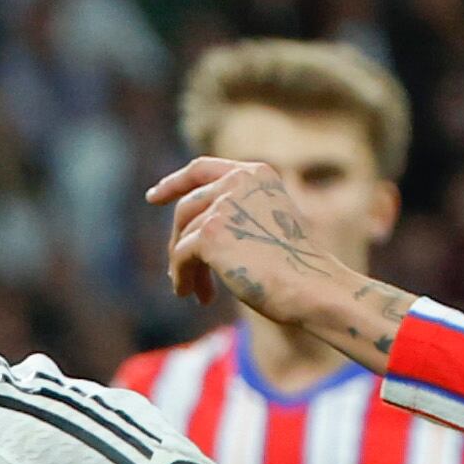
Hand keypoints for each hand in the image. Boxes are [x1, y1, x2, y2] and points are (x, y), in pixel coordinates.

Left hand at [147, 154, 299, 309]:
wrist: (310, 287)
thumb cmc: (294, 267)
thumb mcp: (266, 226)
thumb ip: (233, 216)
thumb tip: (185, 235)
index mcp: (256, 174)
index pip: (202, 168)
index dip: (174, 182)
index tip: (153, 197)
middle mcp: (239, 181)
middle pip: (186, 208)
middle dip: (180, 242)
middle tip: (180, 274)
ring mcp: (223, 204)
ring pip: (182, 235)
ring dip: (184, 266)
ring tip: (193, 291)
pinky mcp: (210, 232)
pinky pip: (180, 256)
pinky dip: (182, 277)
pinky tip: (191, 294)